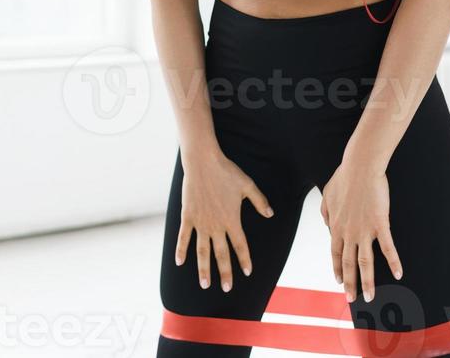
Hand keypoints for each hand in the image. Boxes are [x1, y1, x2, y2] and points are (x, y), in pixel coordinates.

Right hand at [176, 149, 274, 291]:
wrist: (203, 162)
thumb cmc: (226, 172)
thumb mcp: (247, 185)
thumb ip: (259, 201)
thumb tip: (270, 214)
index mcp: (232, 219)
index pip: (240, 245)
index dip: (244, 259)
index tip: (247, 272)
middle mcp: (216, 225)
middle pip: (221, 254)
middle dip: (225, 272)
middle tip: (227, 288)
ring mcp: (200, 223)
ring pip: (202, 252)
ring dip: (204, 269)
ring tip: (205, 285)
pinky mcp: (188, 216)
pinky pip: (183, 237)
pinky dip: (181, 250)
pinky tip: (179, 263)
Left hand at [320, 159, 402, 303]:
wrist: (360, 166)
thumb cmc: (344, 177)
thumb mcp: (328, 194)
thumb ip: (325, 212)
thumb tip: (326, 224)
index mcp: (336, 225)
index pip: (335, 253)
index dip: (337, 268)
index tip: (339, 281)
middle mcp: (348, 232)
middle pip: (348, 263)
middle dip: (350, 283)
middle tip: (352, 299)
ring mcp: (364, 230)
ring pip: (366, 262)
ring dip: (368, 281)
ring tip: (370, 297)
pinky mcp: (380, 224)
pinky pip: (388, 248)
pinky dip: (394, 262)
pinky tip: (398, 274)